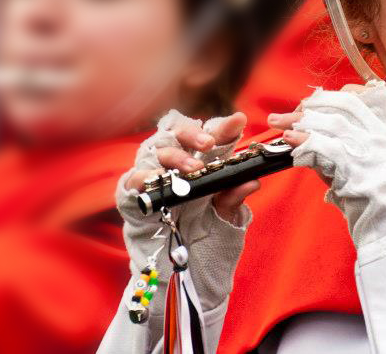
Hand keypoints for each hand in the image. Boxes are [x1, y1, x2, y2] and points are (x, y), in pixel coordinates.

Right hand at [124, 110, 257, 222]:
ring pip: (159, 151)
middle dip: (194, 134)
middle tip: (209, 144)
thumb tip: (252, 182)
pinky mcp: (133, 193)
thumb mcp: (222, 216)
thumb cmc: (200, 232)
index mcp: (201, 161)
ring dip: (176, 156)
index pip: (212, 137)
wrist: (179, 265)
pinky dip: (145, 176)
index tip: (239, 120)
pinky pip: (134, 178)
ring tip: (193, 169)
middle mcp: (175, 162)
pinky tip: (158, 179)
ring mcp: (154, 174)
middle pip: (180, 133)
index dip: (225, 127)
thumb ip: (232, 198)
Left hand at [267, 81, 385, 245]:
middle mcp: (384, 140)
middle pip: (344, 109)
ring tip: (280, 125)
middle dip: (312, 107)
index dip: (331, 99)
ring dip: (303, 122)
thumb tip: (315, 141)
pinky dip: (304, 143)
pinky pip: (325, 148)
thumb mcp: (378, 173)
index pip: (360, 103)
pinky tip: (290, 142)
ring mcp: (373, 153)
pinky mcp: (358, 169)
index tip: (311, 103)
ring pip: (333, 124)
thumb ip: (352, 154)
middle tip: (289, 114)